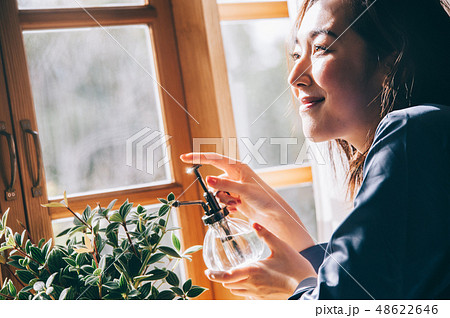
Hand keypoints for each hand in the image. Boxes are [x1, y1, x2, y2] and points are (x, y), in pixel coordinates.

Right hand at [180, 152, 314, 251]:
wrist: (272, 215)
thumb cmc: (264, 198)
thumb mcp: (244, 191)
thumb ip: (225, 185)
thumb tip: (208, 179)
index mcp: (238, 167)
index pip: (214, 159)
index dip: (198, 157)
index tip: (184, 157)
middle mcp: (235, 174)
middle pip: (214, 180)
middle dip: (218, 190)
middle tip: (234, 198)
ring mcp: (234, 186)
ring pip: (217, 192)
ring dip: (224, 200)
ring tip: (239, 203)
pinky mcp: (234, 197)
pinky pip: (222, 200)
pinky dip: (228, 205)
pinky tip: (240, 207)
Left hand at [205, 223, 316, 299]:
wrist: (308, 287)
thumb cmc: (295, 268)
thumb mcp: (280, 247)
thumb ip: (265, 234)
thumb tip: (254, 224)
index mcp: (253, 271)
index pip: (227, 276)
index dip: (214, 275)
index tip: (208, 271)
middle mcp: (252, 285)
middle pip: (229, 284)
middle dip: (222, 277)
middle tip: (221, 269)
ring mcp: (258, 294)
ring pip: (236, 291)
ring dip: (232, 283)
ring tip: (234, 274)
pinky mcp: (263, 298)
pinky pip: (246, 295)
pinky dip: (242, 289)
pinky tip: (249, 280)